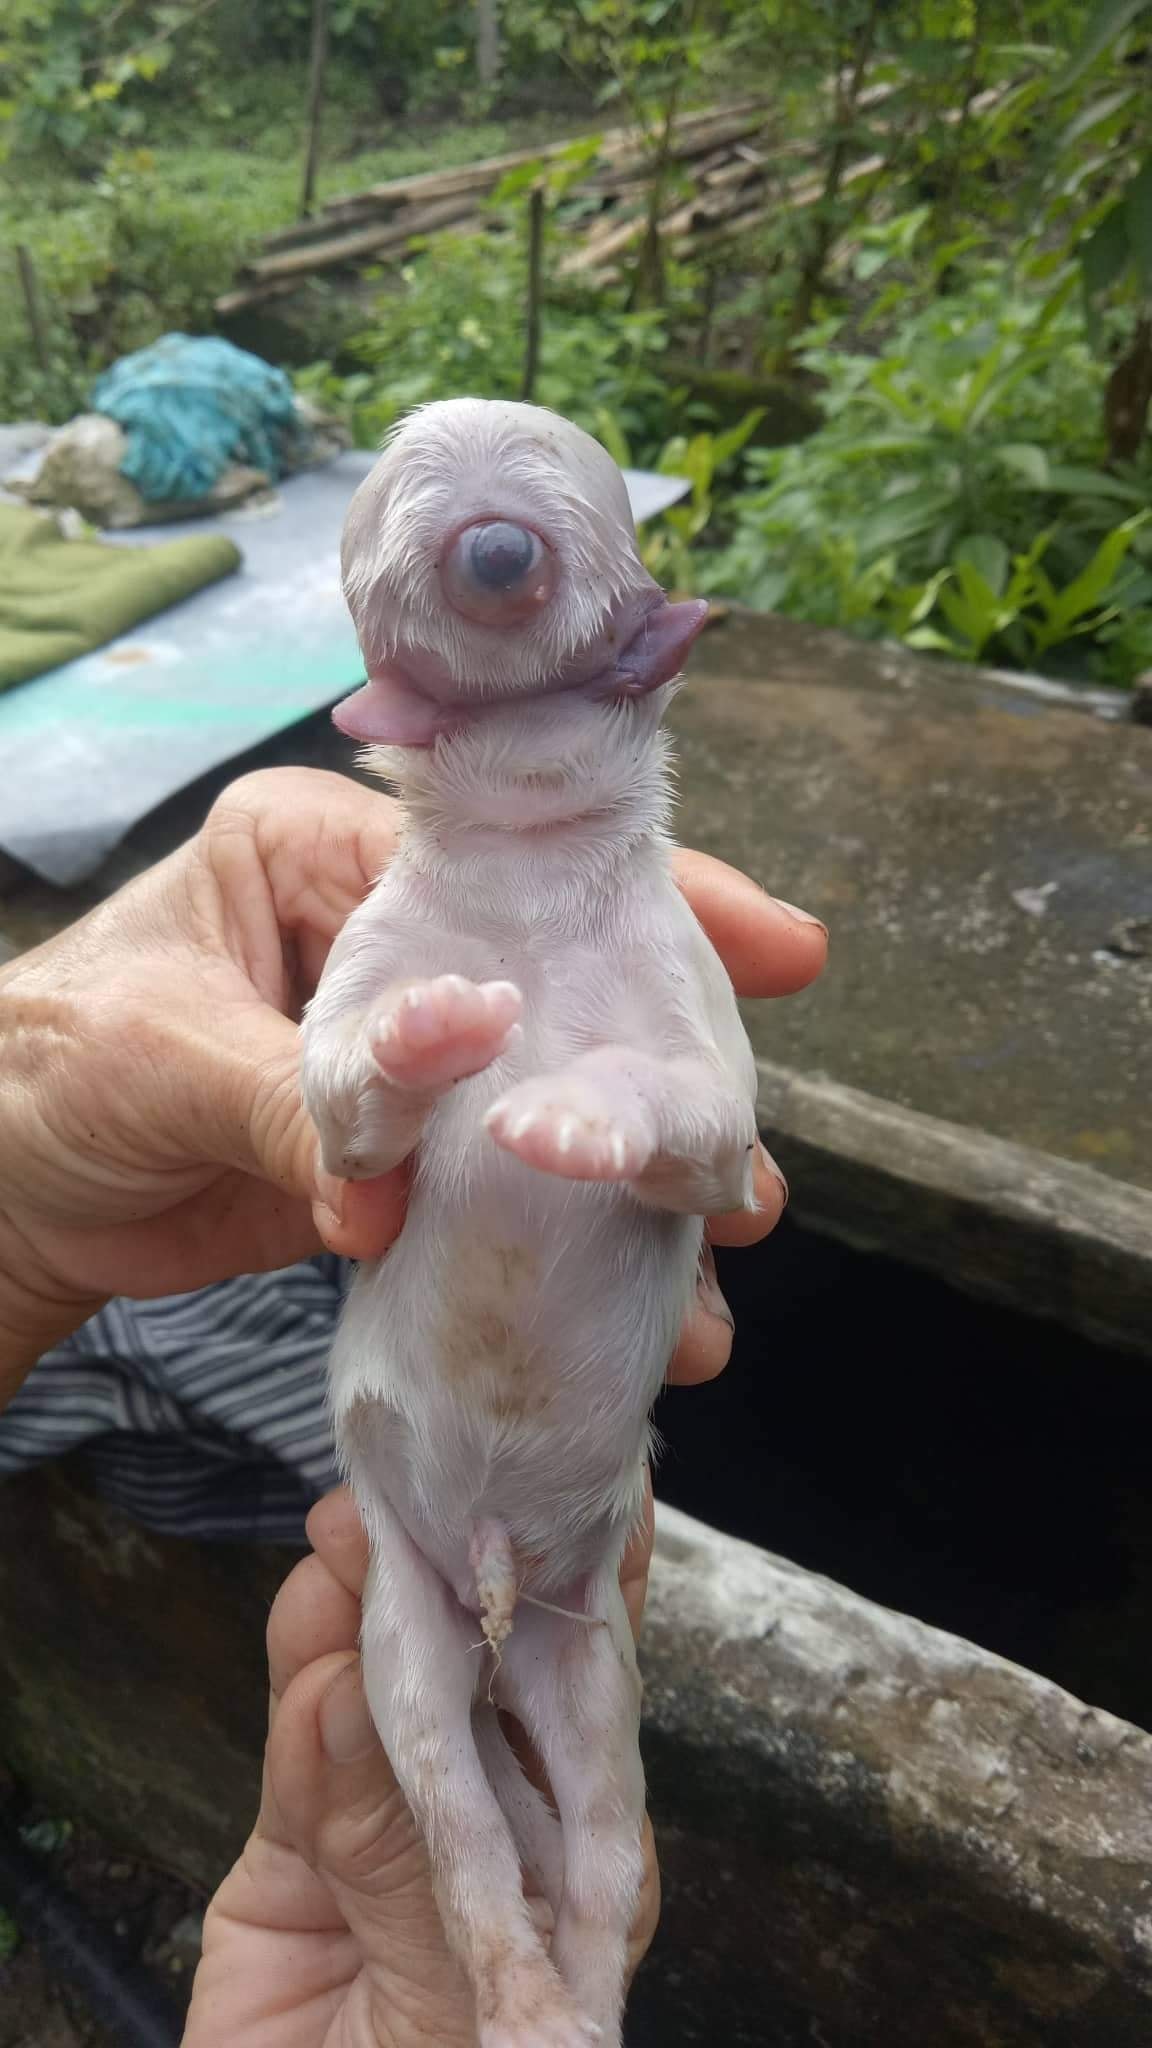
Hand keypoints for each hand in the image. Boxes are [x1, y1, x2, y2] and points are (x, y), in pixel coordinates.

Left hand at [0, 768, 825, 1386]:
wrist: (0, 1195)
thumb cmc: (41, 1070)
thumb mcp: (162, 1057)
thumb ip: (298, 1102)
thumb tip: (398, 1185)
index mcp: (330, 855)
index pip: (513, 856)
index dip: (648, 899)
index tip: (776, 948)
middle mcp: (387, 941)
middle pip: (563, 978)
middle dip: (665, 1066)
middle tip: (752, 1165)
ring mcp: (402, 1057)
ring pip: (545, 1099)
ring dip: (625, 1181)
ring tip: (716, 1262)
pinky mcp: (396, 1160)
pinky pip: (498, 1192)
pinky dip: (556, 1246)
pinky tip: (631, 1307)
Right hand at [184, 1485, 660, 2047]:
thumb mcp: (456, 2015)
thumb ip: (412, 1874)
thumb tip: (369, 1703)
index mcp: (582, 1869)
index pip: (591, 1705)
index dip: (592, 1598)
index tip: (593, 1497)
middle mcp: (494, 1836)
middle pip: (478, 1680)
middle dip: (457, 1580)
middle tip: (429, 1495)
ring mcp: (386, 1844)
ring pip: (380, 1699)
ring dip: (364, 1613)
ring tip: (353, 1542)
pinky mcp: (289, 1865)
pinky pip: (301, 1769)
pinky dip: (299, 1707)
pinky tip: (306, 1644)